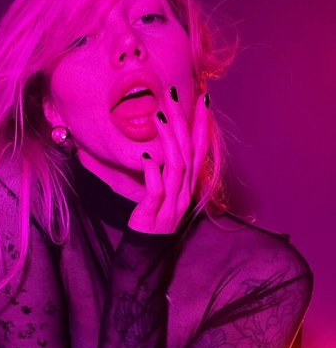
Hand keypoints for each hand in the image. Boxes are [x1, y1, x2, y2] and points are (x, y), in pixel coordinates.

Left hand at [127, 90, 209, 233]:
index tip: (202, 98)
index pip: (200, 150)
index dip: (202, 125)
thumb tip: (164, 143)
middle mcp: (184, 192)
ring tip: (159, 116)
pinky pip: (156, 190)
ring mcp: (171, 203)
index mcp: (188, 186)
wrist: (147, 253)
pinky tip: (146, 155)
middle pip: (189, 152)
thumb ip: (168, 170)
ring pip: (176, 167)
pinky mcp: (153, 214)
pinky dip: (152, 172)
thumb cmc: (155, 218)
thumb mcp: (165, 191)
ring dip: (169, 140)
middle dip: (185, 121)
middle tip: (176, 94)